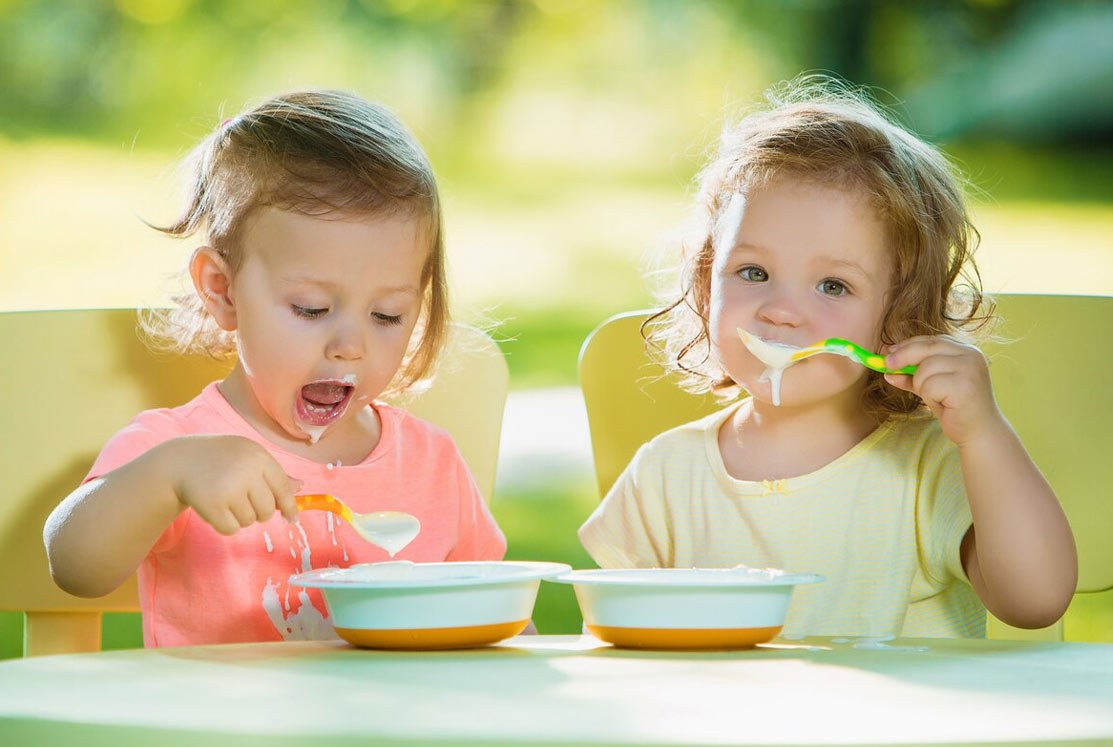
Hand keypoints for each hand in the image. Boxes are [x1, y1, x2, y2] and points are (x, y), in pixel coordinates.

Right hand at [160, 435, 301, 534]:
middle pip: (268, 510)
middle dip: (259, 511)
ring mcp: (229, 488)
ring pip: (250, 521)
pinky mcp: (212, 505)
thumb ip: (274, 473)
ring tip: (225, 498)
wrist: (180, 460)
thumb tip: (300, 488)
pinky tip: (215, 508)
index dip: (290, 506)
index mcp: (258, 456)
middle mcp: (246, 471)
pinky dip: (225, 524)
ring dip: (240, 516)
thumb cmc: (221, 459)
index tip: (293, 519)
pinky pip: (231, 529)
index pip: (283, 488)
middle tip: (242, 499)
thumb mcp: (248, 456)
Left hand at [882, 335, 1005, 445]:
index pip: (931, 340)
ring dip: (921, 386)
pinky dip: (929, 397)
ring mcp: (969, 368)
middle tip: (886, 366)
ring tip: (936, 398)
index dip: (907, 345)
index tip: (888, 351)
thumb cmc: (956, 409)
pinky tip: (943, 405)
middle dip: (902, 356)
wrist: (980, 432)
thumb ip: (912, 376)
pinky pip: (929, 385)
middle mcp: (970, 355)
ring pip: (924, 368)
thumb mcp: (931, 388)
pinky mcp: (964, 384)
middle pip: (926, 347)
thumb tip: (887, 369)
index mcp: (966, 351)